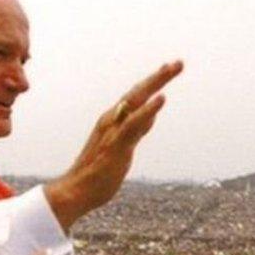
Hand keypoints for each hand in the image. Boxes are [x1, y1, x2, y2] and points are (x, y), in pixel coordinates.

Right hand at [45, 61, 183, 229]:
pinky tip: (161, 98)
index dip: (153, 82)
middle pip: (138, 92)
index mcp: (113, 120)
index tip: (169, 68)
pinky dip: (148, 109)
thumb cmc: (98, 173)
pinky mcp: (116, 144)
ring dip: (156, 83)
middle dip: (159, 76)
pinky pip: (134, 123)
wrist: (76, 191)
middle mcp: (112, 120)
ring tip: (171, 68)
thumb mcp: (124, 147)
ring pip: (137, 100)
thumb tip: (151, 115)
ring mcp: (113, 130)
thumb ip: (137, 130)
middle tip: (178, 63)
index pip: (136, 96)